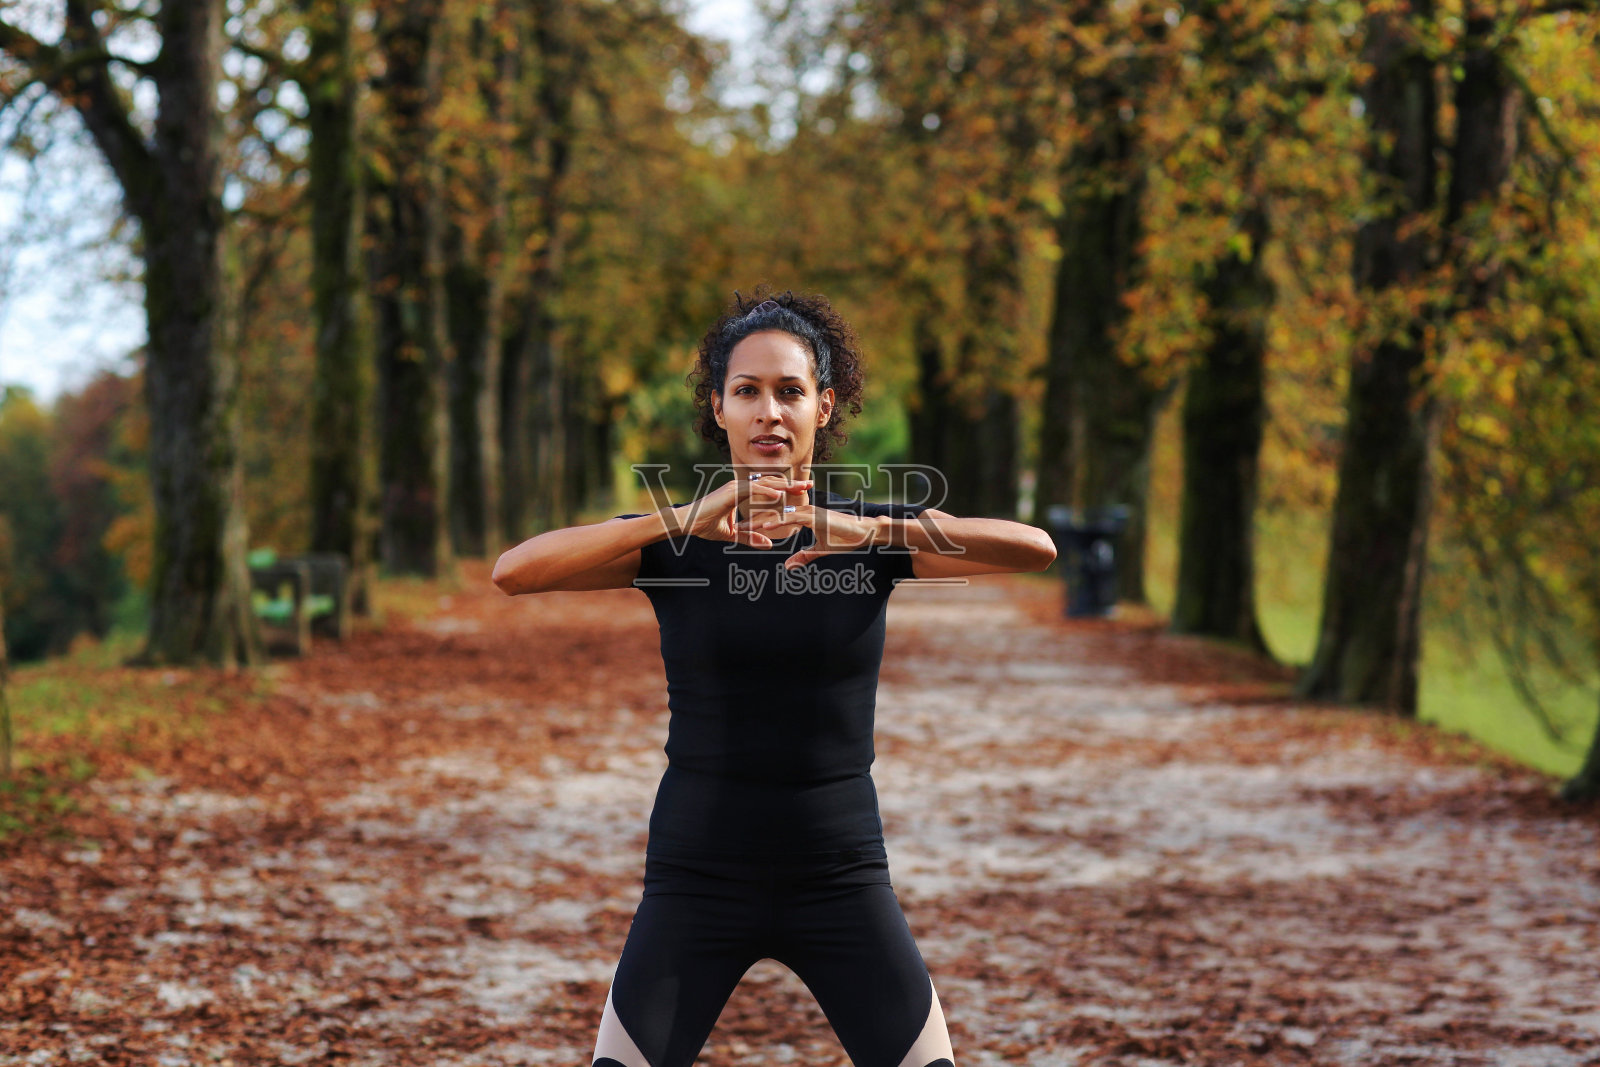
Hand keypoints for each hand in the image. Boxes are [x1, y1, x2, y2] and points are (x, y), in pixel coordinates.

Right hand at [676, 473, 811, 548]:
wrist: (687, 523)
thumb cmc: (704, 526)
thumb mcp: (732, 534)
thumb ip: (750, 537)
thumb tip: (768, 545)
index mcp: (740, 492)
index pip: (767, 487)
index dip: (785, 487)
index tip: (801, 489)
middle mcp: (740, 486)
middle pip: (770, 482)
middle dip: (791, 483)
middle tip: (809, 483)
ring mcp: (735, 487)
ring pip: (765, 483)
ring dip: (784, 485)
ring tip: (801, 487)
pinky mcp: (730, 491)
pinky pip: (752, 490)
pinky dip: (767, 491)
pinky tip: (780, 495)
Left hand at [746, 504, 878, 568]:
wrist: (865, 532)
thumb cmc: (846, 539)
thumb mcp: (821, 550)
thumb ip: (805, 555)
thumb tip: (789, 566)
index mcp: (804, 515)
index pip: (777, 517)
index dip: (760, 524)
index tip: (745, 531)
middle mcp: (804, 510)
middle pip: (774, 514)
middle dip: (754, 520)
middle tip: (737, 527)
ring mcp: (809, 512)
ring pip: (779, 514)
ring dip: (760, 521)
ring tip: (744, 528)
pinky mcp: (815, 517)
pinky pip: (792, 518)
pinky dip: (777, 522)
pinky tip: (764, 527)